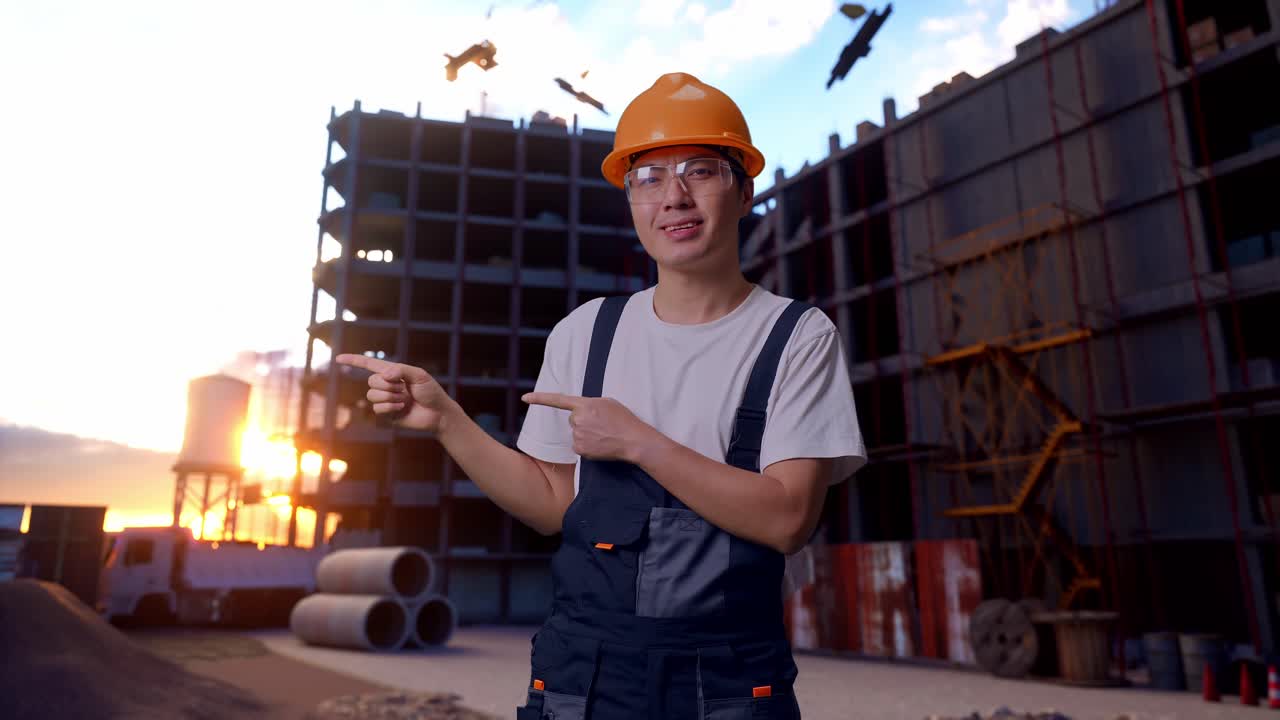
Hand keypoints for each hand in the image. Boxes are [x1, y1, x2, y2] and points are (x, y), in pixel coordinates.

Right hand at [335, 354, 455, 431]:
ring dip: (390, 397)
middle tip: (404, 389)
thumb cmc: (431, 392)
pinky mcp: (387, 414)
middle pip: (371, 381)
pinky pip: (377, 408)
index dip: (353, 360)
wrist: (438, 413)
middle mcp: (387, 386)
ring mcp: (386, 400)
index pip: (369, 364)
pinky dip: (390, 407)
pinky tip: (402, 408)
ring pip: (372, 395)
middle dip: (388, 385)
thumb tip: (382, 375)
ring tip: (405, 400)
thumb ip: (401, 370)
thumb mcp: (420, 375)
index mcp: (393, 373)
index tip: (338, 358)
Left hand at [521, 392, 662, 462]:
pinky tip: (601, 444)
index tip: (525, 398)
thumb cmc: (624, 420)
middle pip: (573, 420)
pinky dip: (588, 446)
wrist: (633, 440)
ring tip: (604, 435)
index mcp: (585, 405)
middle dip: (584, 422)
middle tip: (602, 425)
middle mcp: (578, 419)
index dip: (539, 399)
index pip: (558, 400)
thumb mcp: (608, 403)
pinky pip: (579, 446)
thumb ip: (590, 405)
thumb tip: (580, 412)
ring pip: (576, 433)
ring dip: (587, 434)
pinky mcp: (580, 449)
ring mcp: (578, 435)